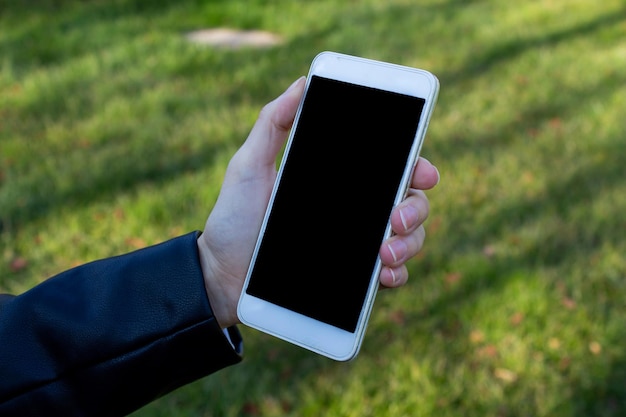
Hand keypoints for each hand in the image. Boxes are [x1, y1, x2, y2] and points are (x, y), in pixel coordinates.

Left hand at [197, 77, 439, 327]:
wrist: (221, 272)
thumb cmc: (234, 217)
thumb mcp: (249, 165)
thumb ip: (272, 123)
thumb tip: (303, 83)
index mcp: (340, 181)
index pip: (391, 169)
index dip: (416, 168)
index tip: (423, 173)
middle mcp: (355, 211)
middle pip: (410, 202)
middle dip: (416, 209)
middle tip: (395, 219)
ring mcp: (357, 245)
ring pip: (409, 239)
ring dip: (410, 243)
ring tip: (384, 254)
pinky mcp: (352, 280)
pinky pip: (392, 276)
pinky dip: (398, 275)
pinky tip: (383, 275)